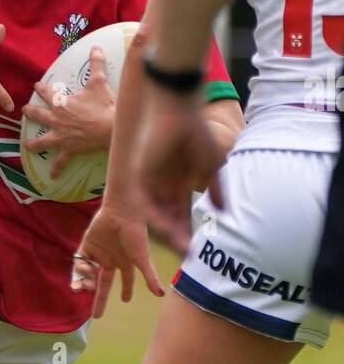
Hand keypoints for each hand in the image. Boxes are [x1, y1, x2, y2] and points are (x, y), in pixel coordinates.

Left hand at [21, 46, 114, 177]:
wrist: (111, 128)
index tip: (36, 85)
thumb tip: (96, 47)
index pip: (46, 91)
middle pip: (38, 114)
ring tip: (27, 145)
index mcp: (61, 102)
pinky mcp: (69, 150)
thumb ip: (96, 64)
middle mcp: (57, 119)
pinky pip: (61, 161)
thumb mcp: (99, 82)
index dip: (41, 87)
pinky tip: (51, 177)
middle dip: (30, 112)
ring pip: (42, 141)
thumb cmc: (104, 105)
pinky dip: (56, 169)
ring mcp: (61, 136)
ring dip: (34, 143)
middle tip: (24, 111)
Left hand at [70, 200, 164, 317]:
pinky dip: (78, 270)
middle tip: (97, 316)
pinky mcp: (87, 244)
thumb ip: (150, 277)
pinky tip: (82, 274)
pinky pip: (79, 260)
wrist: (122, 212)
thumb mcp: (143, 258)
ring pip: (90, 274)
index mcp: (125, 262)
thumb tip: (161, 294)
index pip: (126, 280)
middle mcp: (111, 259)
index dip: (126, 290)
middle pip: (104, 284)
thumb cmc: (135, 234)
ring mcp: (99, 252)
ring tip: (85, 288)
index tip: (125, 301)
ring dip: (86, 283)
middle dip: (100, 299)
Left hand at [137, 90, 224, 253]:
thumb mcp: (211, 166)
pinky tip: (164, 227)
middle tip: (187, 254)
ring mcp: (150, 181)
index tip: (197, 248)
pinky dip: (154, 214)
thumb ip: (216, 189)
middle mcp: (161, 186)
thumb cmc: (196, 132)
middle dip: (177, 237)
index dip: (187, 231)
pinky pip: (145, 200)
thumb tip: (224, 211)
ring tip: (179, 245)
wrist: (180, 109)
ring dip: (167, 231)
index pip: (180, 215)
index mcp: (176, 184)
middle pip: (168, 219)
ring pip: (156, 213)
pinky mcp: (140, 173)